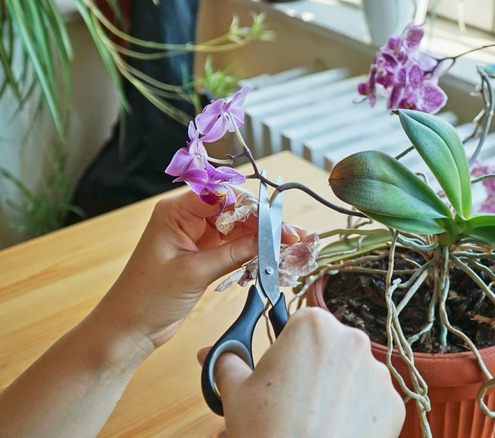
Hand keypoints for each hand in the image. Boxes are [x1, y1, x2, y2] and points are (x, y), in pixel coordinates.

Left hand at [95, 190, 299, 350]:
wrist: (129, 328)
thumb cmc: (146, 298)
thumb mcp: (194, 273)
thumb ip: (233, 254)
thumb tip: (268, 241)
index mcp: (175, 211)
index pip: (222, 196)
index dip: (253, 206)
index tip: (277, 222)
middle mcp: (186, 218)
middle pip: (235, 210)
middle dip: (264, 223)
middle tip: (292, 237)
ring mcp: (196, 237)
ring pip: (238, 229)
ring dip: (262, 238)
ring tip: (289, 247)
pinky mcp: (203, 255)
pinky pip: (234, 246)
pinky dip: (252, 252)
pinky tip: (271, 256)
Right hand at [200, 308, 404, 437]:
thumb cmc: (268, 431)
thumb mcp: (236, 393)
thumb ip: (227, 362)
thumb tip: (213, 353)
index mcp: (314, 326)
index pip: (299, 323)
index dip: (287, 347)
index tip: (280, 370)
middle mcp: (352, 340)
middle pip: (329, 347)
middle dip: (313, 367)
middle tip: (292, 398)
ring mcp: (377, 372)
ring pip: (351, 373)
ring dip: (335, 389)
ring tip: (312, 417)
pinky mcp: (392, 403)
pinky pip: (371, 400)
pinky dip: (356, 412)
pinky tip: (335, 428)